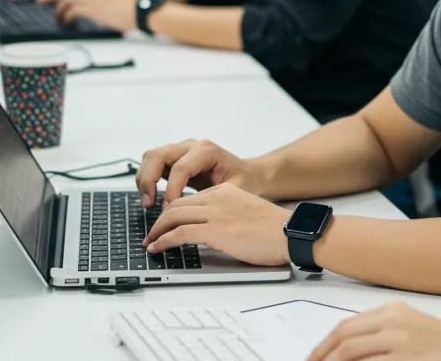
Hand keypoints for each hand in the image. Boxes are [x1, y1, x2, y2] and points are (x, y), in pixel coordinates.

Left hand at [40, 0, 134, 31]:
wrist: (140, 13)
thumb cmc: (128, 12)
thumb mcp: (111, 2)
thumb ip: (97, 2)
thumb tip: (87, 10)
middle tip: (39, 1)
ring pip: (65, 0)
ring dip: (59, 11)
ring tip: (60, 20)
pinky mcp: (93, 7)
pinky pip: (72, 11)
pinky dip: (67, 18)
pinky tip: (69, 24)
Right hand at [136, 138, 262, 205]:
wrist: (250, 175)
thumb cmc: (245, 182)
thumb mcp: (235, 191)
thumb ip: (213, 199)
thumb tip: (188, 212)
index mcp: (207, 151)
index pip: (180, 167)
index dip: (171, 190)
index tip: (169, 211)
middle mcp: (191, 146)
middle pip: (157, 155)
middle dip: (149, 180)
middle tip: (149, 204)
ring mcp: (181, 150)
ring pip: (151, 157)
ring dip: (144, 180)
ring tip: (148, 203)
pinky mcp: (175, 158)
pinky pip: (153, 164)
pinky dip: (147, 180)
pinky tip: (151, 198)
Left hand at [142, 183, 290, 266]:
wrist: (291, 233)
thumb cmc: (276, 230)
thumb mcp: (247, 214)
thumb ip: (228, 216)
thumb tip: (214, 233)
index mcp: (226, 191)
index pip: (190, 198)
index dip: (173, 212)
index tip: (166, 223)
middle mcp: (218, 198)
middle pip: (176, 204)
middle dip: (159, 220)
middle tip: (151, 234)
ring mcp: (215, 213)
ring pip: (173, 216)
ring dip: (157, 231)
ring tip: (150, 243)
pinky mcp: (215, 230)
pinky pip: (179, 233)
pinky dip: (163, 241)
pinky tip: (157, 248)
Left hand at [308, 303, 440, 360]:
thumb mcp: (413, 330)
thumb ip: (383, 335)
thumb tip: (349, 351)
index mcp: (394, 310)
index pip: (346, 326)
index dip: (324, 344)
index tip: (314, 357)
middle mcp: (395, 322)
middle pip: (343, 338)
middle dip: (320, 355)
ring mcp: (401, 342)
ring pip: (350, 355)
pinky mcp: (408, 360)